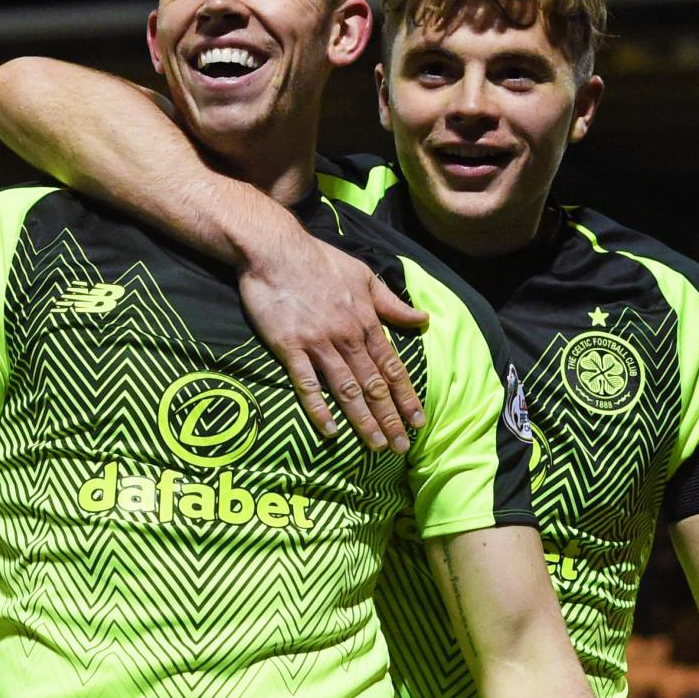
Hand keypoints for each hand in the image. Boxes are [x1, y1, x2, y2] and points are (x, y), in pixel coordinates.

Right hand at [236, 224, 426, 451]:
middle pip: (374, 385)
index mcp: (366, 321)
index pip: (392, 366)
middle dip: (390, 418)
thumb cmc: (319, 260)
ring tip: (376, 446)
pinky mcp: (290, 347)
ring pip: (347, 389)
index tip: (419, 420)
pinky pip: (307, 384)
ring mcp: (319, 344)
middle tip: (402, 446)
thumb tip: (422, 319)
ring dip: (363, 420)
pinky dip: (319, 408)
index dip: (406, 396)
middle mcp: (347, 337)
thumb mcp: (364, 276)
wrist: (275, 251)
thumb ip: (391, 303)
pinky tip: (330, 430)